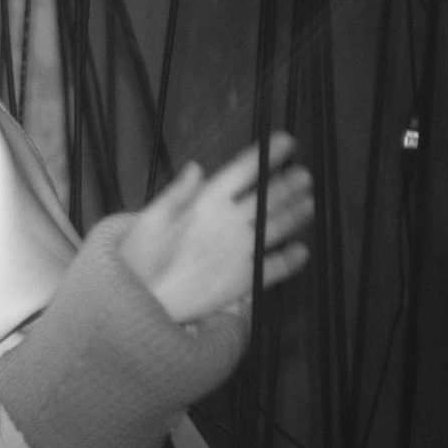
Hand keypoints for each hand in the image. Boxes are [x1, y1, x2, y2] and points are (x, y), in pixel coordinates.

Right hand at [119, 131, 313, 323]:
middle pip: (267, 198)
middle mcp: (228, 224)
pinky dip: (291, 259)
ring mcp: (239, 253)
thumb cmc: (137, 260)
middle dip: (289, 184)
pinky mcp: (242, 282)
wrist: (140, 305)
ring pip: (276, 228)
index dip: (267, 154)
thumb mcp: (147, 217)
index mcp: (205, 203)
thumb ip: (176, 193)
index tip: (286, 142)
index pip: (243, 171)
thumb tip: (197, 167)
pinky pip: (274, 268)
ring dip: (296, 214)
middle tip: (305, 175)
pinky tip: (302, 252)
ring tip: (310, 204)